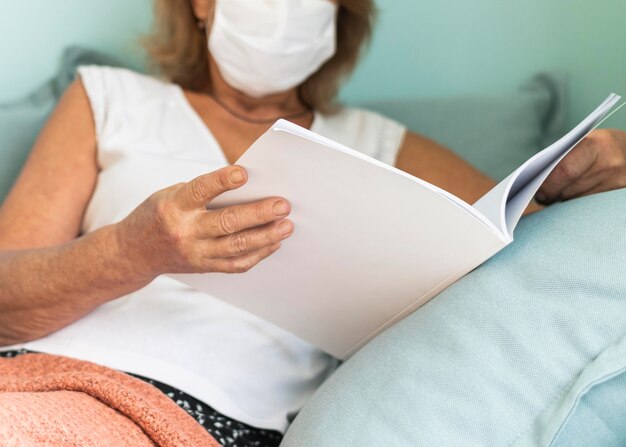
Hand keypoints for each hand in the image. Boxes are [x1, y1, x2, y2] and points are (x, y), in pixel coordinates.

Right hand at [116, 165, 292, 278]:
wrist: (133, 253)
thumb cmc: (159, 214)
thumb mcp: (172, 194)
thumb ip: (204, 192)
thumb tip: (249, 189)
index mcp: (173, 206)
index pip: (199, 191)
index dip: (221, 181)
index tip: (244, 173)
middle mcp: (185, 232)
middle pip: (227, 223)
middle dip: (259, 213)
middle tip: (283, 205)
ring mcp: (195, 253)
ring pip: (237, 247)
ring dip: (266, 236)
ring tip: (287, 226)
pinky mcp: (204, 267)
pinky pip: (236, 264)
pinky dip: (258, 254)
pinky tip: (273, 243)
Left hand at [536, 129, 625, 204]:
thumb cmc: (600, 148)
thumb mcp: (585, 143)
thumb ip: (563, 158)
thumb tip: (537, 180)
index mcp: (597, 146)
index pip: (565, 170)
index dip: (548, 184)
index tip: (537, 191)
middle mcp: (611, 164)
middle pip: (570, 189)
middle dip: (552, 195)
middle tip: (542, 197)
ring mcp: (618, 182)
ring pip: (578, 202)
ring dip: (563, 202)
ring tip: (556, 197)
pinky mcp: (619, 197)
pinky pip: (590, 207)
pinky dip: (577, 206)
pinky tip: (572, 201)